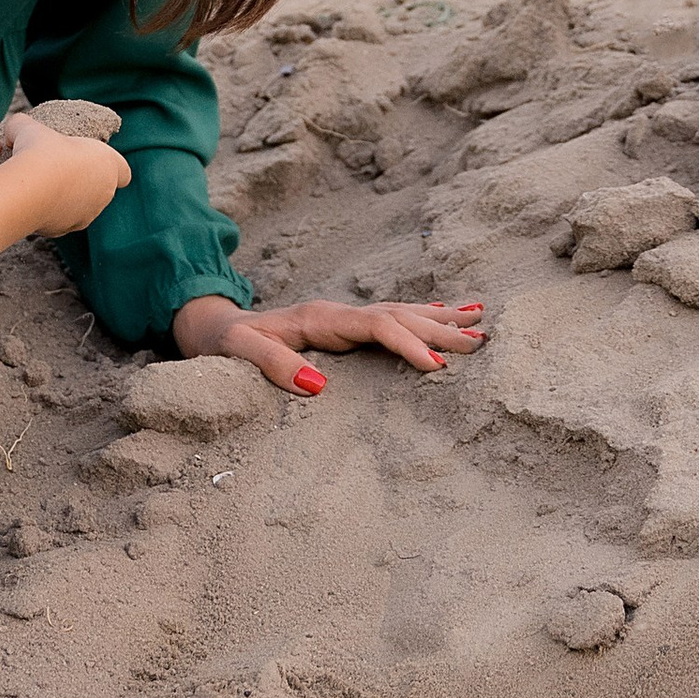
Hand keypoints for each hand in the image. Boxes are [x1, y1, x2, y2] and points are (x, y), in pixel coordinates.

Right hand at [11, 129, 132, 233]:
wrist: (27, 190)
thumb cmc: (37, 152)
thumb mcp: (27, 128)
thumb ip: (23, 126)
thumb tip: (12, 130)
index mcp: (107, 164)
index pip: (123, 171)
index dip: (109, 166)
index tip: (91, 160)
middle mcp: (104, 192)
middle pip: (100, 188)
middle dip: (83, 180)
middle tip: (59, 168)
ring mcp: (88, 214)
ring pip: (82, 206)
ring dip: (68, 198)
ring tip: (44, 187)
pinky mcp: (68, 229)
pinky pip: (62, 219)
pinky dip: (52, 213)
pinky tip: (35, 202)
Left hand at [172, 289, 487, 396]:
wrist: (215, 328)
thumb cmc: (225, 344)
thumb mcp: (239, 353)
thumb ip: (274, 366)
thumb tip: (320, 385)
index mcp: (320, 319)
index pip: (376, 326)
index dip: (407, 343)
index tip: (437, 366)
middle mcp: (339, 313)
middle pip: (400, 315)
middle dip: (441, 329)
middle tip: (481, 344)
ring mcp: (347, 317)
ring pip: (404, 312)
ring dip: (443, 319)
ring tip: (483, 323)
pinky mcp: (350, 326)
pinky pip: (397, 318)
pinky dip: (429, 316)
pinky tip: (457, 313)